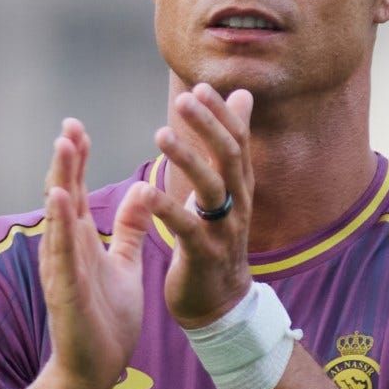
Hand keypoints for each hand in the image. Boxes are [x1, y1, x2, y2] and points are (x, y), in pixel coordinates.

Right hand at [38, 118, 153, 388]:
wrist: (96, 368)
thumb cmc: (107, 319)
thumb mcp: (125, 264)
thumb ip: (130, 229)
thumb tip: (142, 191)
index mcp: (79, 242)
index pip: (77, 191)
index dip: (77, 160)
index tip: (78, 127)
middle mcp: (65, 248)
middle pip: (63, 194)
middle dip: (66, 160)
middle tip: (69, 125)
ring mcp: (62, 267)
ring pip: (58, 216)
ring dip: (60, 179)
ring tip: (63, 146)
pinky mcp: (65, 288)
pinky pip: (62, 250)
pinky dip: (60, 222)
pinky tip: (62, 196)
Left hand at [146, 84, 254, 326]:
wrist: (219, 302)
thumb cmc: (216, 238)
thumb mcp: (227, 188)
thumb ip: (230, 143)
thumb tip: (242, 95)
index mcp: (239, 185)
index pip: (236, 141)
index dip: (220, 114)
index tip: (201, 86)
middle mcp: (238, 203)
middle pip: (228, 156)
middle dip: (207, 126)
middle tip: (184, 99)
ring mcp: (224, 230)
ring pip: (211, 187)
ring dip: (187, 158)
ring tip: (161, 134)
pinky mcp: (203, 254)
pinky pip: (186, 227)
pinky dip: (166, 208)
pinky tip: (145, 191)